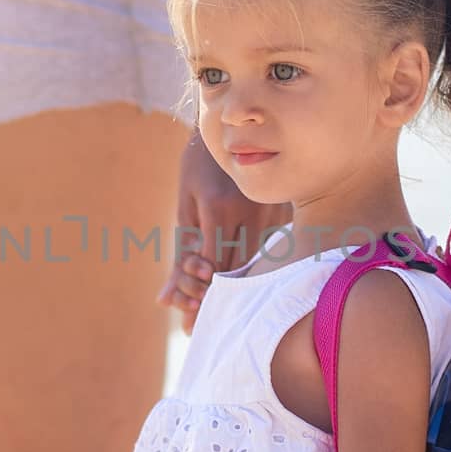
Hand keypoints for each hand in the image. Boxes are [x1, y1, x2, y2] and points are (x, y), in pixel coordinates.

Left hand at [157, 132, 291, 335]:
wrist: (232, 127)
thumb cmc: (199, 165)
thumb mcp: (184, 206)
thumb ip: (180, 255)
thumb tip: (165, 301)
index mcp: (219, 208)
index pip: (212, 268)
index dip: (200, 298)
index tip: (188, 318)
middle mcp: (250, 211)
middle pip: (235, 273)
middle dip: (214, 301)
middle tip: (197, 324)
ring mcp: (272, 212)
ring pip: (254, 266)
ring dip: (234, 288)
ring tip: (213, 303)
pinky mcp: (285, 214)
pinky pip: (268, 252)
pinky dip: (251, 269)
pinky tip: (239, 278)